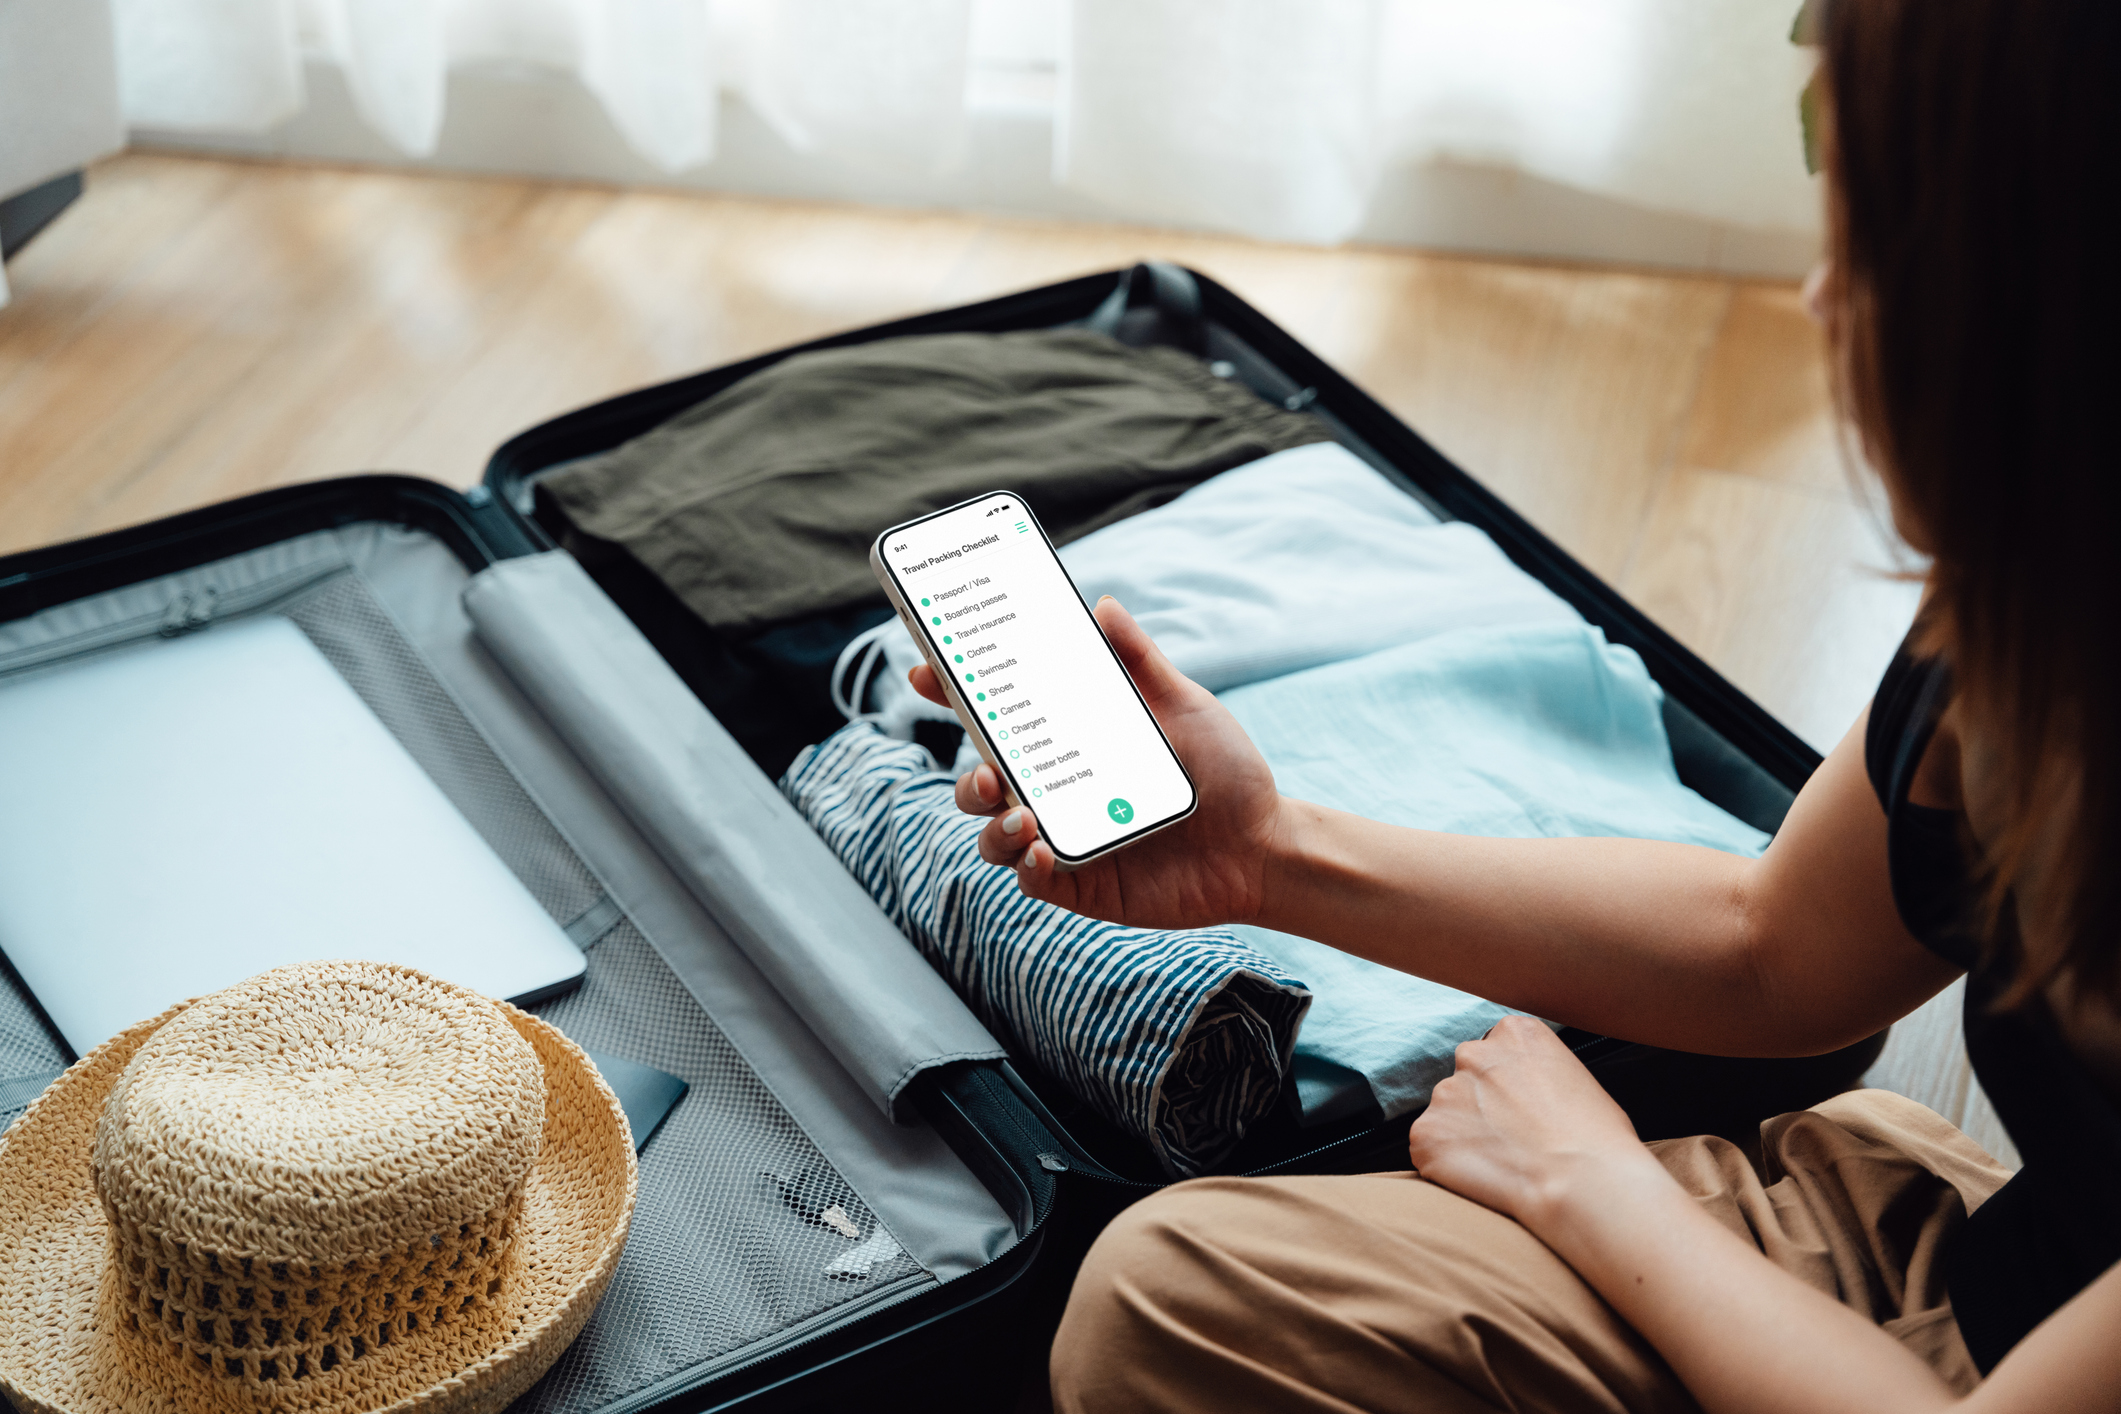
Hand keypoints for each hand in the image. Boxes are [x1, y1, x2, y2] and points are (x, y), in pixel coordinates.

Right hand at [908, 596, 1283, 929]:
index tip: (926, 670)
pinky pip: (1032, 877)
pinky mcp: (1080, 883)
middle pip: (980, 782)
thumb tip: (1103, 605)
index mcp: (1069, 745)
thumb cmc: (1225, 773)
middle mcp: (1056, 792)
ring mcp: (1063, 838)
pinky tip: (1040, 845)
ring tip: (1018, 812)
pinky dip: (1024, 862)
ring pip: (993, 835)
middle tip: (986, 767)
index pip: (996, 720)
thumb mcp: (1184, 706)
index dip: (952, 697)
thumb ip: (1140, 662)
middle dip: (966, 775)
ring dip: (990, 823)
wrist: (1266, 846)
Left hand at [1406, 1017, 1660, 1234]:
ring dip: (1463, 1138)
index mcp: (1514, 1033)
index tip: (1521, 1113)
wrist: (1584, 1183)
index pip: (1494, 1054)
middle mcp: (1473, 1054)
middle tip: (1510, 1143)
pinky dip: (1447, 1167)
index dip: (1507, 1089)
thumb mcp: (1577, 1080)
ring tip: (1503, 1166)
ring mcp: (1445, 1094)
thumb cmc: (1598, 1141)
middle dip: (1480, 1109)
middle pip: (1466, 1081)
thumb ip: (1538, 1075)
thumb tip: (1529, 1096)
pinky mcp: (1425, 1134)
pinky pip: (1429, 1151)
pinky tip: (1483, 1180)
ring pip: (1446, 1117)